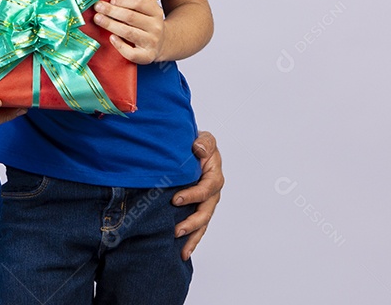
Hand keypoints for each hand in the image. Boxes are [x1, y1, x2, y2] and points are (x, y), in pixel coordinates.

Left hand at [92, 0, 164, 63]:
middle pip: (131, 17)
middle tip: (97, 7)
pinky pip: (132, 53)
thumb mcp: (151, 2)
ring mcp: (151, 42)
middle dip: (112, 12)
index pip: (140, 3)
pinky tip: (111, 38)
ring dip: (111, 25)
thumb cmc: (150, 20)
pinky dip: (121, 46)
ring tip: (98, 19)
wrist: (165, 43)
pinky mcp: (146, 56)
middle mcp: (155, 27)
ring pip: (129, 33)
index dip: (124, 1)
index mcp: (155, 11)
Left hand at [172, 130, 222, 259]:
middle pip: (206, 211)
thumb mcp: (203, 138)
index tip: (175, 199)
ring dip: (192, 237)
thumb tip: (199, 149)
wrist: (192, 149)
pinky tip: (182, 252)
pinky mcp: (198, 209)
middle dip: (192, 223)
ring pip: (203, 224)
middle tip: (176, 230)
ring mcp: (206, 203)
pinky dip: (192, 240)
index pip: (207, 188)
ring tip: (181, 249)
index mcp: (214, 175)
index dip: (193, 195)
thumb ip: (204, 143)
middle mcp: (212, 192)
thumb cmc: (197, 143)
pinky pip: (198, 227)